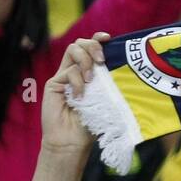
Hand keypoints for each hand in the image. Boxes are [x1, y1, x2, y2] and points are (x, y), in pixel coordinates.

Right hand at [42, 33, 107, 154]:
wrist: (71, 142)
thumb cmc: (92, 125)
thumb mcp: (107, 103)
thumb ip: (110, 86)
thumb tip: (126, 71)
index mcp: (89, 74)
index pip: (91, 49)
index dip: (98, 39)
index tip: (108, 38)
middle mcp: (75, 71)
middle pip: (80, 43)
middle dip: (93, 46)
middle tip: (102, 61)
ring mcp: (64, 76)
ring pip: (73, 50)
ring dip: (85, 60)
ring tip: (92, 79)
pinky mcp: (54, 83)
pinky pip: (68, 72)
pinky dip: (78, 83)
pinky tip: (81, 97)